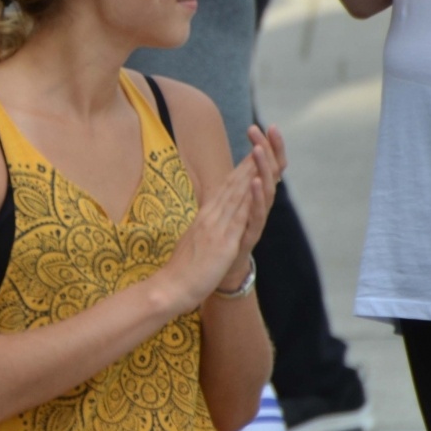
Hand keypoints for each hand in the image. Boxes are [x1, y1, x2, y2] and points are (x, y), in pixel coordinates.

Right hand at [160, 154, 258, 311]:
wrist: (169, 288)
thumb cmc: (180, 270)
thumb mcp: (194, 242)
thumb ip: (203, 229)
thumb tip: (207, 222)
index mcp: (204, 218)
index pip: (224, 189)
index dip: (239, 170)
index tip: (251, 154)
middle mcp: (209, 217)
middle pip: (231, 185)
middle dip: (247, 163)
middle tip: (261, 141)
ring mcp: (215, 228)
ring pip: (235, 194)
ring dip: (250, 172)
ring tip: (261, 152)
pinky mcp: (222, 242)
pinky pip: (237, 216)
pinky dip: (247, 198)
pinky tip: (255, 184)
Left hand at [230, 124, 286, 264]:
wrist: (220, 271)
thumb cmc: (224, 238)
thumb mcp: (226, 208)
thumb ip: (234, 188)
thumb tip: (238, 167)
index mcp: (251, 197)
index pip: (261, 166)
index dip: (266, 147)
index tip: (262, 125)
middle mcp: (258, 206)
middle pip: (269, 173)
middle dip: (268, 150)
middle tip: (266, 128)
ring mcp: (256, 221)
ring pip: (265, 191)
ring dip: (261, 168)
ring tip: (257, 150)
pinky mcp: (250, 236)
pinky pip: (256, 215)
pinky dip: (256, 198)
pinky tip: (256, 182)